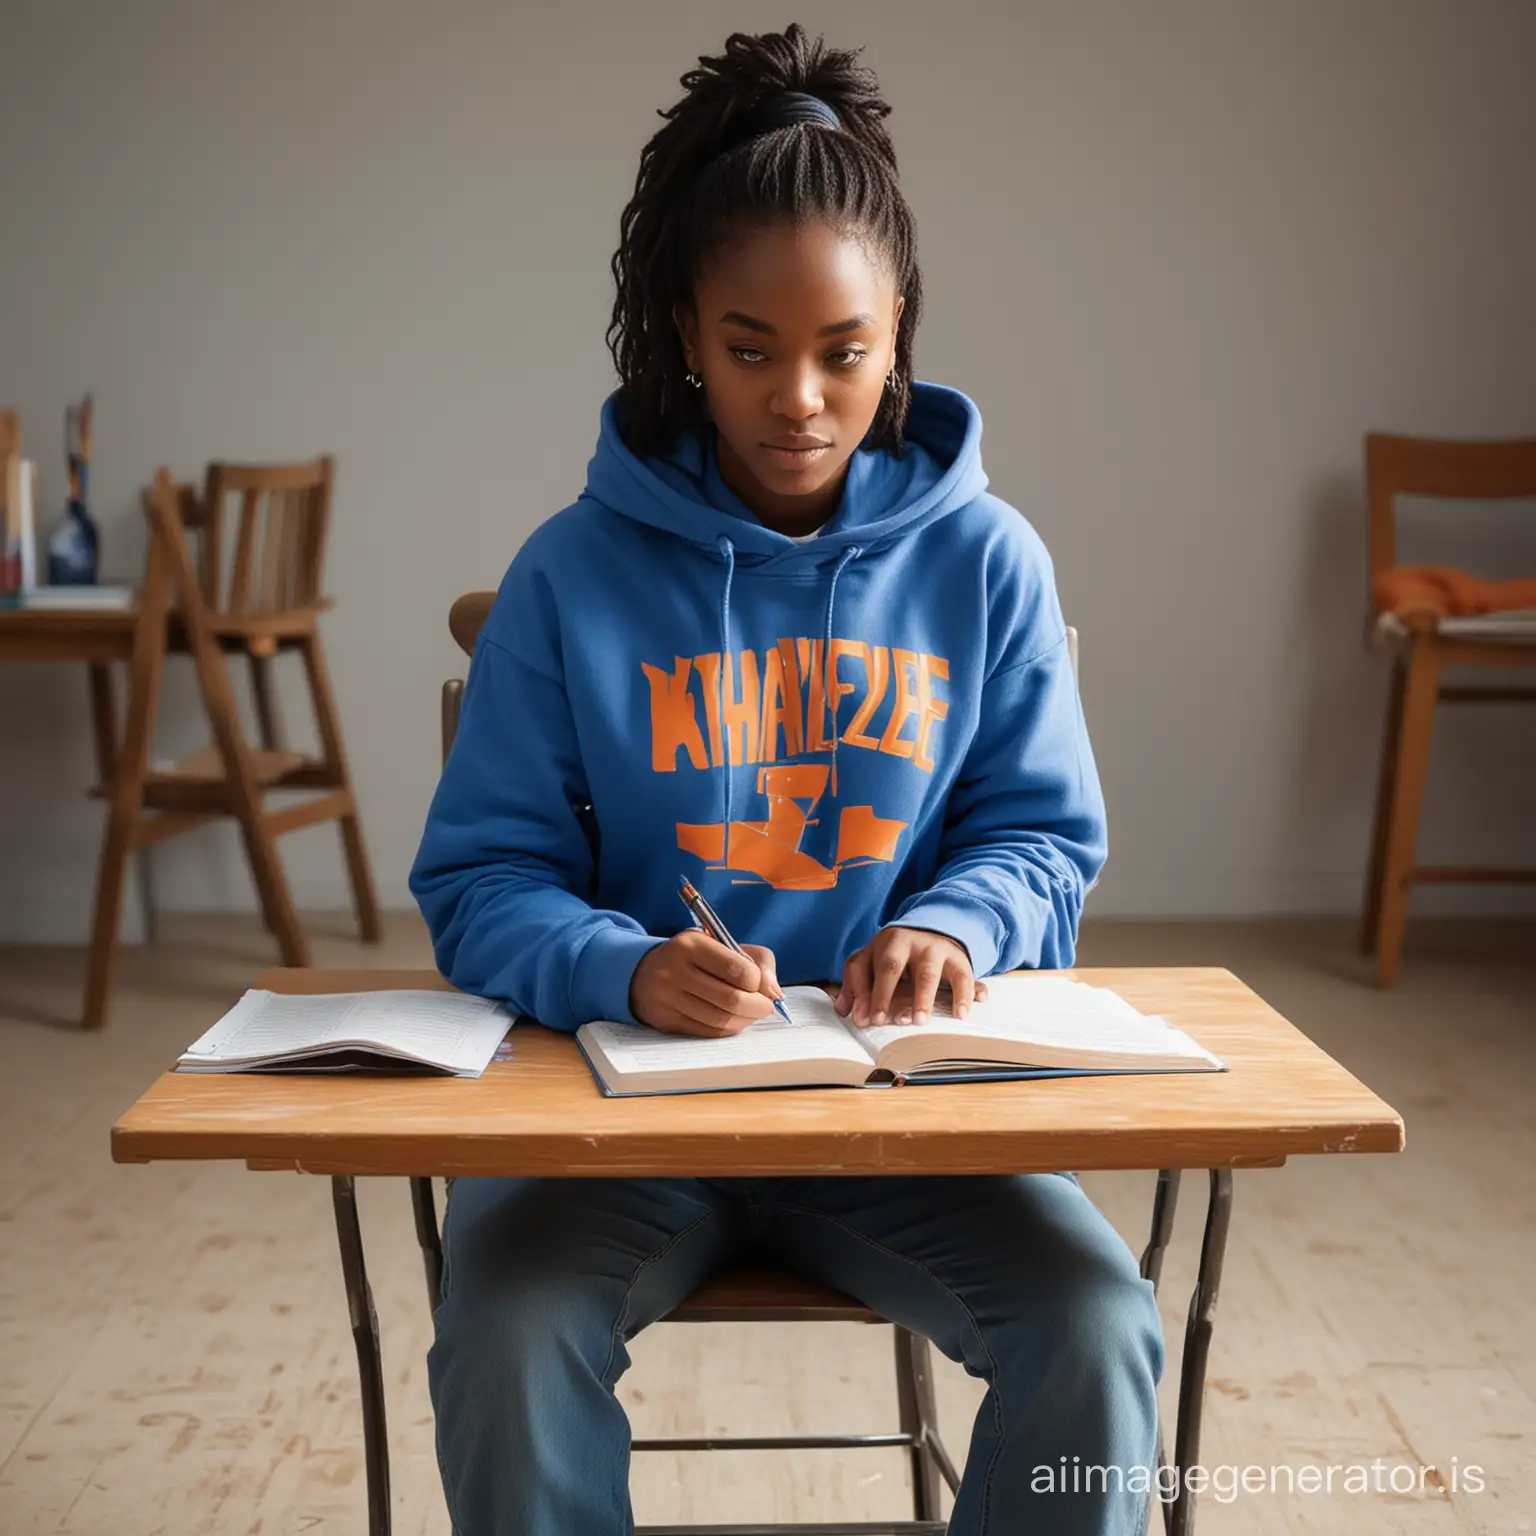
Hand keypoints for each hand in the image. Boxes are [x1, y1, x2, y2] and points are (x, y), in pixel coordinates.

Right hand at [630, 930, 782, 1036]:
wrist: (644, 973)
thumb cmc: (695, 957)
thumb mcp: (722, 944)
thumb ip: (758, 960)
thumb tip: (775, 993)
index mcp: (692, 944)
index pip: (738, 969)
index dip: (757, 981)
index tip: (759, 984)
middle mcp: (675, 970)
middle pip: (731, 999)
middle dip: (757, 1007)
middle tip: (766, 1007)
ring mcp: (667, 998)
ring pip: (720, 1019)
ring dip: (745, 1020)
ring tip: (751, 1014)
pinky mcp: (665, 1021)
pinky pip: (707, 1032)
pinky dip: (728, 1029)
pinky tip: (733, 1021)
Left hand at [835, 927, 987, 1027]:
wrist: (936, 928)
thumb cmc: (899, 954)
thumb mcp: (874, 961)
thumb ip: (857, 985)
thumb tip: (844, 1011)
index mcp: (881, 943)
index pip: (863, 966)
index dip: (861, 993)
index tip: (862, 1019)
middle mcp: (906, 942)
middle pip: (891, 965)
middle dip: (884, 993)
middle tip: (882, 1020)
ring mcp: (933, 948)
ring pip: (927, 973)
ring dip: (922, 998)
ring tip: (920, 1021)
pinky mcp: (958, 958)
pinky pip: (962, 977)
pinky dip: (963, 995)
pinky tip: (960, 1014)